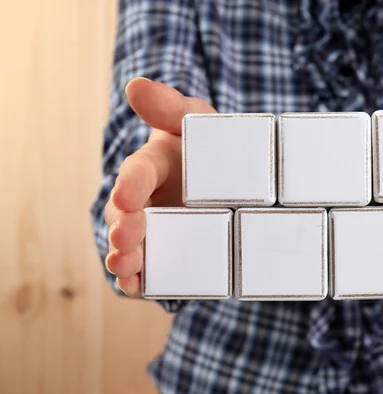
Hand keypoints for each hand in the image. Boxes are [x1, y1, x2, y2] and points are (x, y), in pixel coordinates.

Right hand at [104, 78, 215, 296]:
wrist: (228, 180)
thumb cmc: (206, 145)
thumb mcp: (195, 119)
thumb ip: (171, 106)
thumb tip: (135, 86)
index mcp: (153, 166)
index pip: (137, 172)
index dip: (131, 183)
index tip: (126, 195)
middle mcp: (146, 200)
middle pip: (126, 215)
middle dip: (123, 227)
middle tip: (126, 236)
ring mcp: (154, 229)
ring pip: (130, 246)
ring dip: (124, 257)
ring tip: (125, 266)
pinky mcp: (165, 254)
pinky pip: (148, 270)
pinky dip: (139, 281)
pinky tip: (137, 288)